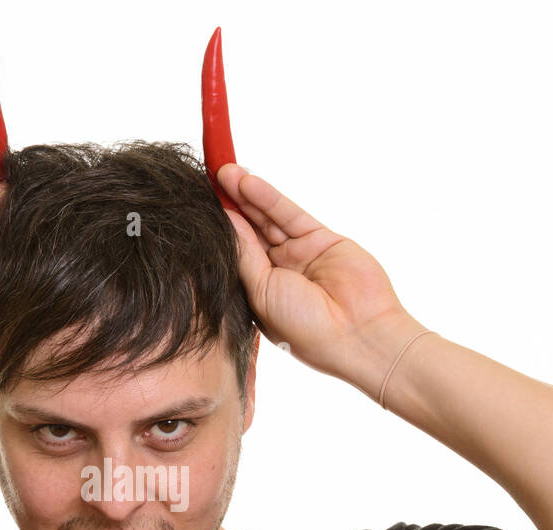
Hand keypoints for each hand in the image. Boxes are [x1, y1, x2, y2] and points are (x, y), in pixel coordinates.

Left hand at [215, 163, 418, 389]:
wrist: (357, 334)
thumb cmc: (305, 328)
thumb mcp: (261, 293)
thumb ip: (244, 256)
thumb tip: (224, 224)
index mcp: (259, 292)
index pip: (234, 253)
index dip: (218, 229)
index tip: (196, 205)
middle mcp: (278, 271)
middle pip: (249, 231)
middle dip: (229, 205)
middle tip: (207, 178)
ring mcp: (299, 254)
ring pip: (267, 219)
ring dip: (246, 195)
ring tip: (224, 172)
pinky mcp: (321, 239)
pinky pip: (290, 214)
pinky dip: (270, 198)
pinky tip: (249, 182)